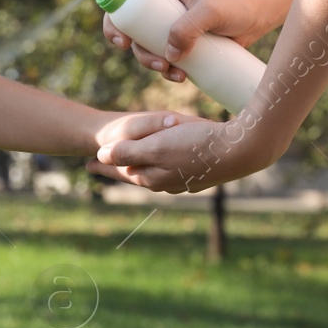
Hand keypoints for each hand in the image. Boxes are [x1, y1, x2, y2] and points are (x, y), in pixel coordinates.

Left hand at [87, 114, 285, 193]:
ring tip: (127, 167)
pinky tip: (164, 167)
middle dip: (118, 170)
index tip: (86, 164)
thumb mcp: (157, 147)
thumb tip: (102, 156)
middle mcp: (167, 183)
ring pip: (154, 175)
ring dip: (139, 170)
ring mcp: (185, 180)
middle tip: (99, 166)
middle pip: (136, 176)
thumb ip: (128, 153)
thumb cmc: (198, 145)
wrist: (241, 150)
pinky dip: (160, 167)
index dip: (103, 166)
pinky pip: (172, 171)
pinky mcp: (201, 173)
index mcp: (153, 177)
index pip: (121, 171)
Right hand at [90, 0, 285, 81]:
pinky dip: (162, 68)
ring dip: (143, 57)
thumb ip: (188, 29)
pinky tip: (179, 76)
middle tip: (123, 45)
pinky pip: (157, 56)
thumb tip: (168, 53)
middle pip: (121, 8)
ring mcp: (166, 21)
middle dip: (115, 28)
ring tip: (166, 69)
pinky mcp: (176, 41)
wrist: (259, 19)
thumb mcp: (212, 12)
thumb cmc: (238, 4)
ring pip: (137, 39)